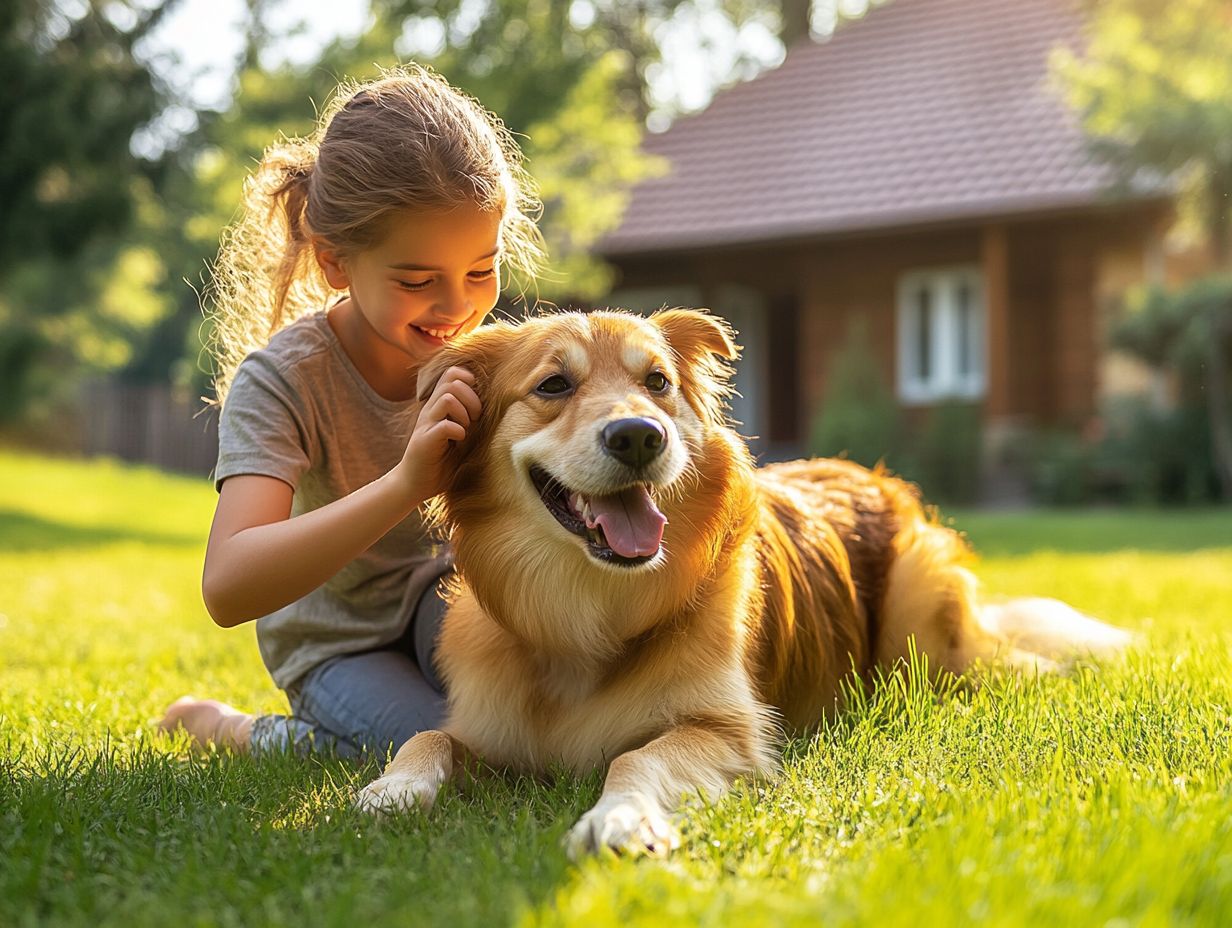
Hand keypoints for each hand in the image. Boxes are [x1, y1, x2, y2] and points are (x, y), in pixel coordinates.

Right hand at [395, 366, 480, 503]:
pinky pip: (444, 425)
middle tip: (475, 419)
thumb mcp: (461, 435)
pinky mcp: (425, 441)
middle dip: (471, 397)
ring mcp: (427, 424)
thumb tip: (492, 406)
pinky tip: (459, 441)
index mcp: (439, 406)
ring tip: (466, 429)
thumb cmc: (441, 462)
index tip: (475, 405)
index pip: (452, 374)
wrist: (414, 484)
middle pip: (452, 380)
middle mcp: (431, 411)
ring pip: (448, 398)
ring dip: (464, 412)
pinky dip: (458, 431)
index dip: (468, 381)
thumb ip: (471, 419)